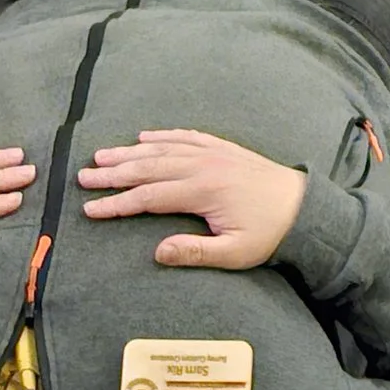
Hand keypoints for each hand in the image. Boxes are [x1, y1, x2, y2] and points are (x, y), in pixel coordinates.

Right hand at [78, 129, 308, 269]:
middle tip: (83, 177)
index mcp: (203, 191)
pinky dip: (163, 136)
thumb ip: (195, 252)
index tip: (90, 209)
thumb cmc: (270, 234)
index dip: (117, 203)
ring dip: (130, 152)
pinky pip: (187, 137)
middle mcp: (204, 165)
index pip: (149, 196)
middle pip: (149, 167)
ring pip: (163, 149)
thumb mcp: (235, 253)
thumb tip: (157, 252)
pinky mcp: (224, 149)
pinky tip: (145, 137)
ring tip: (101, 155)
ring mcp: (214, 153)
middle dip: (114, 173)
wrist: (306, 208)